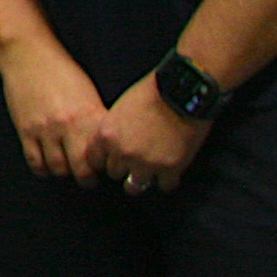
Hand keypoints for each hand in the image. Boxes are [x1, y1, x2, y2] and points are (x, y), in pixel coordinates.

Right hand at [0, 37, 109, 180]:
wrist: (28, 54)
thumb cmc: (61, 70)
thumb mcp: (88, 92)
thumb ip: (97, 119)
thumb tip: (105, 145)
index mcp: (90, 113)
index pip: (105, 154)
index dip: (108, 165)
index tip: (107, 166)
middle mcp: (70, 124)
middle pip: (83, 169)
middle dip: (88, 178)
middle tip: (89, 177)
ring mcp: (46, 129)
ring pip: (59, 168)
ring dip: (65, 172)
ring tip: (68, 167)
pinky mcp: (26, 130)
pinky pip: (35, 162)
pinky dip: (43, 169)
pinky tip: (48, 163)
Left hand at [88, 77, 211, 196]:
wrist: (182, 91)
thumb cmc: (152, 92)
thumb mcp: (121, 107)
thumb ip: (114, 129)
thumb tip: (114, 145)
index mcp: (107, 135)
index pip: (94, 160)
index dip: (105, 158)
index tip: (112, 157)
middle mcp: (123, 152)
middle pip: (114, 173)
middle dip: (124, 167)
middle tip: (136, 160)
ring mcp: (146, 163)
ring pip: (135, 186)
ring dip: (142, 178)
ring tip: (150, 171)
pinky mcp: (170, 169)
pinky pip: (164, 186)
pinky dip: (167, 180)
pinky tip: (170, 170)